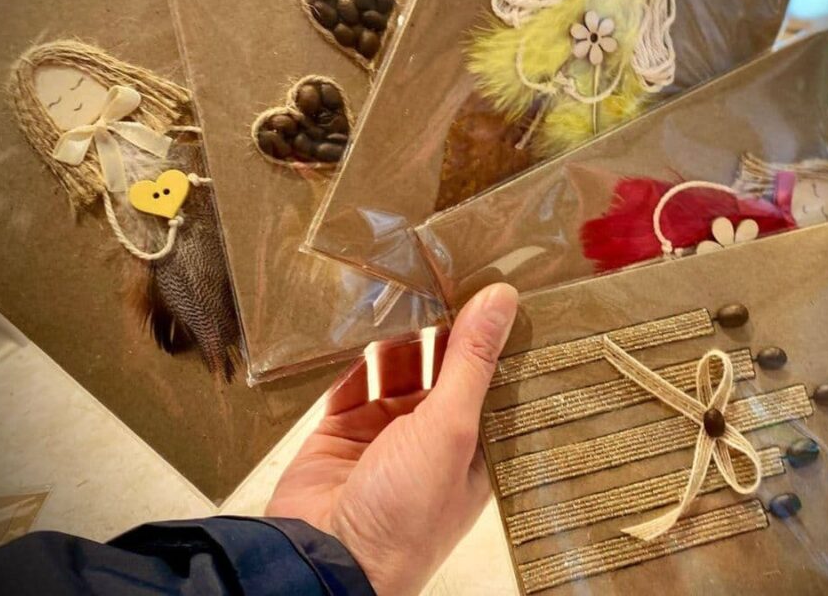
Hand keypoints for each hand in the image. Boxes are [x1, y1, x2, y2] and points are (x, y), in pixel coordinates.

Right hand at [267, 283, 518, 594]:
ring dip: (398, 331)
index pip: (491, 378)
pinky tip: (360, 315)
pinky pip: (350, 378)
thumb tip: (503, 300)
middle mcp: (434, 435)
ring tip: (403, 281)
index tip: (496, 283)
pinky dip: (352, 350)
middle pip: (443, 365)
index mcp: (476, 445)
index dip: (492, 335)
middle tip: (448, 267)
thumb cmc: (405, 516)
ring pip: (397, 365)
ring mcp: (385, 431)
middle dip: (443, 324)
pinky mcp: (341, 427)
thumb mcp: (450, 428)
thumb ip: (471, 361)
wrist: (324, 559)